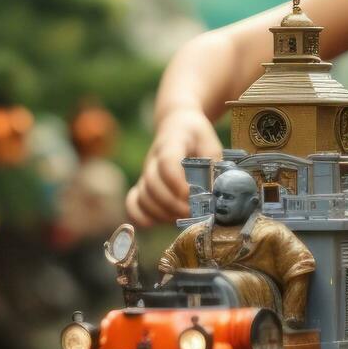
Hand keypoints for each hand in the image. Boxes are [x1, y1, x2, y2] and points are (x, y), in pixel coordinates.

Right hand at [126, 107, 222, 226]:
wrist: (175, 124)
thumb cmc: (196, 136)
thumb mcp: (211, 143)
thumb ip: (213, 167)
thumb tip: (214, 196)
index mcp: (171, 143)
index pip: (167, 162)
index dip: (177, 182)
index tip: (192, 195)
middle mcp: (153, 159)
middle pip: (153, 184)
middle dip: (174, 204)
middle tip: (194, 213)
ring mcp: (145, 173)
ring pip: (143, 197)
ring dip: (162, 213)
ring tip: (182, 218)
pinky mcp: (142, 185)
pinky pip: (133, 203)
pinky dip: (141, 216)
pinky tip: (156, 223)